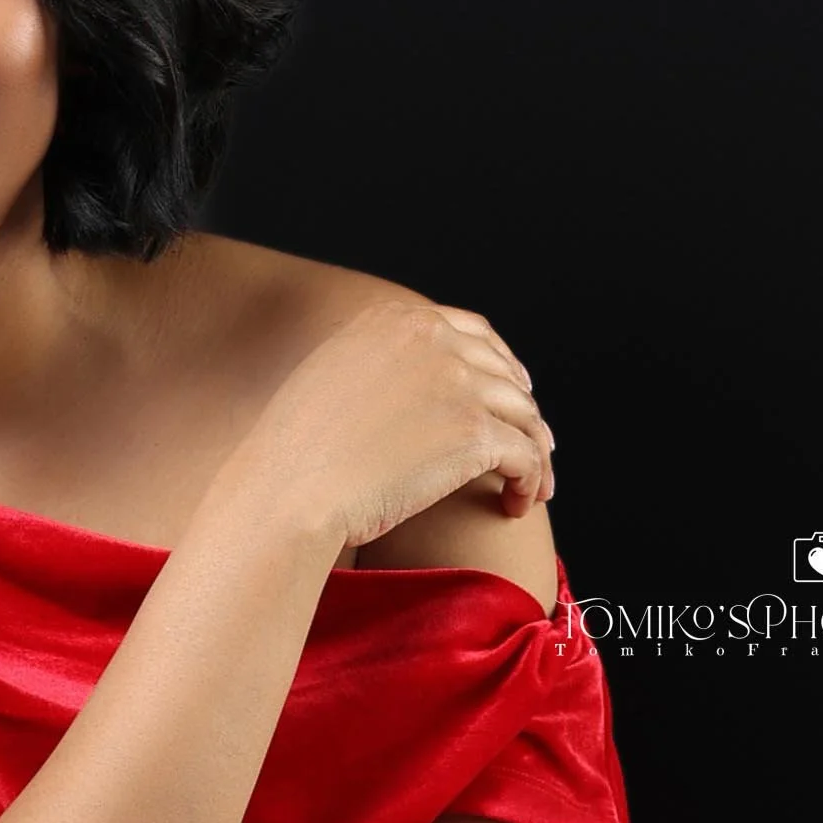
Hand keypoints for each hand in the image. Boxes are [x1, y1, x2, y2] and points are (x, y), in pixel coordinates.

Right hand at [237, 299, 554, 548]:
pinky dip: (532, 480)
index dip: (500, 364)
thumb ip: (371, 368)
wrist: (287, 491)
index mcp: (393, 319)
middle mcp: (430, 338)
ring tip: (534, 484)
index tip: (511, 391)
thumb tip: (403, 392)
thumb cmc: (292, 456)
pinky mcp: (474, 432)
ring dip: (535, 449)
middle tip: (534, 440)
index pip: (471, 332)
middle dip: (524, 407)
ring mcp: (456, 382)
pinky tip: (520, 504)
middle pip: (503, 371)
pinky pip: (525, 454)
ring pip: (523, 413)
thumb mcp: (326, 382)